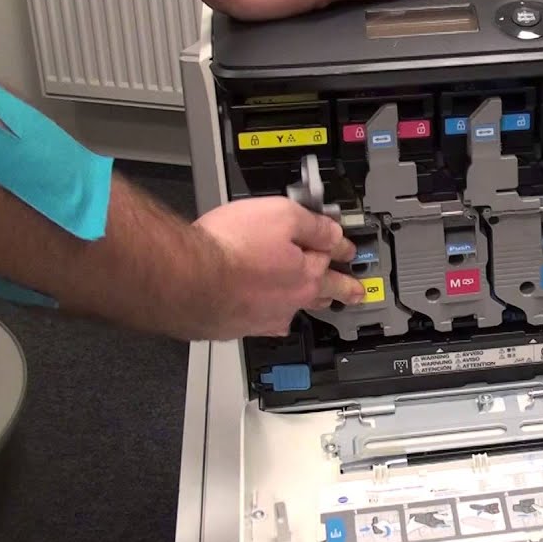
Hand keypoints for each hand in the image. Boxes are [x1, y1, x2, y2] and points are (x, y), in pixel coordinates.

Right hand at [193, 197, 363, 337]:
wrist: (186, 279)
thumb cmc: (228, 247)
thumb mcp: (281, 215)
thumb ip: (311, 224)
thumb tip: (332, 230)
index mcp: (307, 274)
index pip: (334, 257)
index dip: (343, 247)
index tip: (348, 249)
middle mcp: (290, 301)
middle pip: (323, 292)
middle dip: (342, 289)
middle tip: (356, 293)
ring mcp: (264, 318)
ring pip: (294, 310)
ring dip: (308, 303)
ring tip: (318, 302)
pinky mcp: (237, 326)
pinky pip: (262, 321)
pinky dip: (268, 314)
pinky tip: (264, 313)